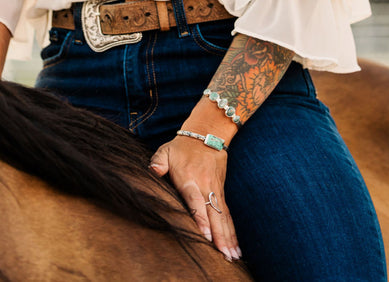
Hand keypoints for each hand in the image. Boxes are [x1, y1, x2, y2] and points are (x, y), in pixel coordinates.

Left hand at [149, 135, 240, 260]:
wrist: (207, 134)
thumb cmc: (182, 146)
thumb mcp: (165, 151)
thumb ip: (158, 163)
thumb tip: (153, 171)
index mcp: (190, 179)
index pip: (195, 202)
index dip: (200, 219)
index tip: (206, 236)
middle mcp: (205, 187)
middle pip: (213, 214)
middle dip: (219, 236)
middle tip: (224, 254)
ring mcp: (215, 190)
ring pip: (223, 217)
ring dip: (228, 237)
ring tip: (233, 255)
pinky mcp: (221, 192)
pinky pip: (227, 214)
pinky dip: (232, 230)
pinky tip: (235, 245)